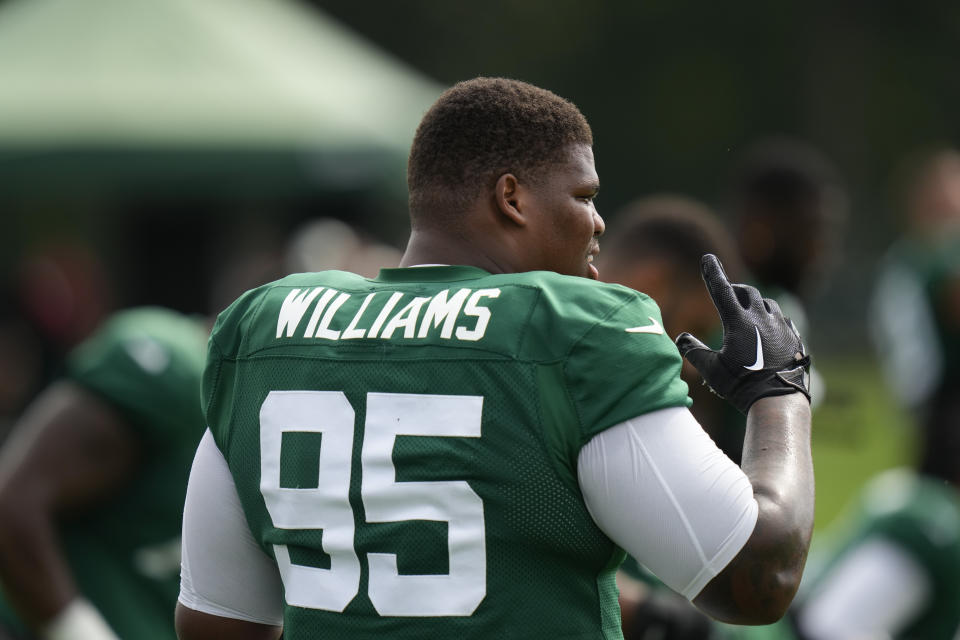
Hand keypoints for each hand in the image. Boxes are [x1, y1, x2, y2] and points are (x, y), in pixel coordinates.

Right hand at [675, 254, 810, 413]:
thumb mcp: (711, 370)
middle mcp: (761, 318)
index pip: (721, 290)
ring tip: (748, 316)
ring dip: (755, 304)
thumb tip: (681, 338)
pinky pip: (782, 320)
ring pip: (767, 304)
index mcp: (738, 322)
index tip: (707, 258)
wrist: (780, 400)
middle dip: (735, 290)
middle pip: (747, 292)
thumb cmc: (742, 386)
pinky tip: (767, 332)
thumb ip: (694, 351)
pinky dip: (771, 320)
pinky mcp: (794, 337)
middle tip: (728, 294)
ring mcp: (780, 326)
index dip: (712, 273)